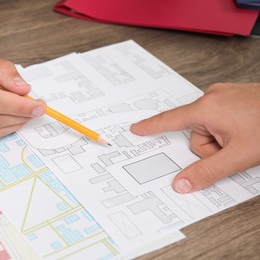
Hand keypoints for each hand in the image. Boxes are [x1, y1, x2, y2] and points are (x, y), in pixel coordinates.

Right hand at [130, 83, 259, 192]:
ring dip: (222, 139)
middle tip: (233, 148)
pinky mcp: (233, 97)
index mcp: (206, 108)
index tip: (136, 129)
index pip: (170, 121)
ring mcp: (224, 95)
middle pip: (195, 133)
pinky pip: (220, 118)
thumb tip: (181, 184)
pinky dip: (228, 130)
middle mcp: (212, 97)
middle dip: (211, 147)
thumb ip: (206, 172)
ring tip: (244, 138)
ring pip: (209, 127)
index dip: (151, 127)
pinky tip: (246, 130)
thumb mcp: (238, 156)